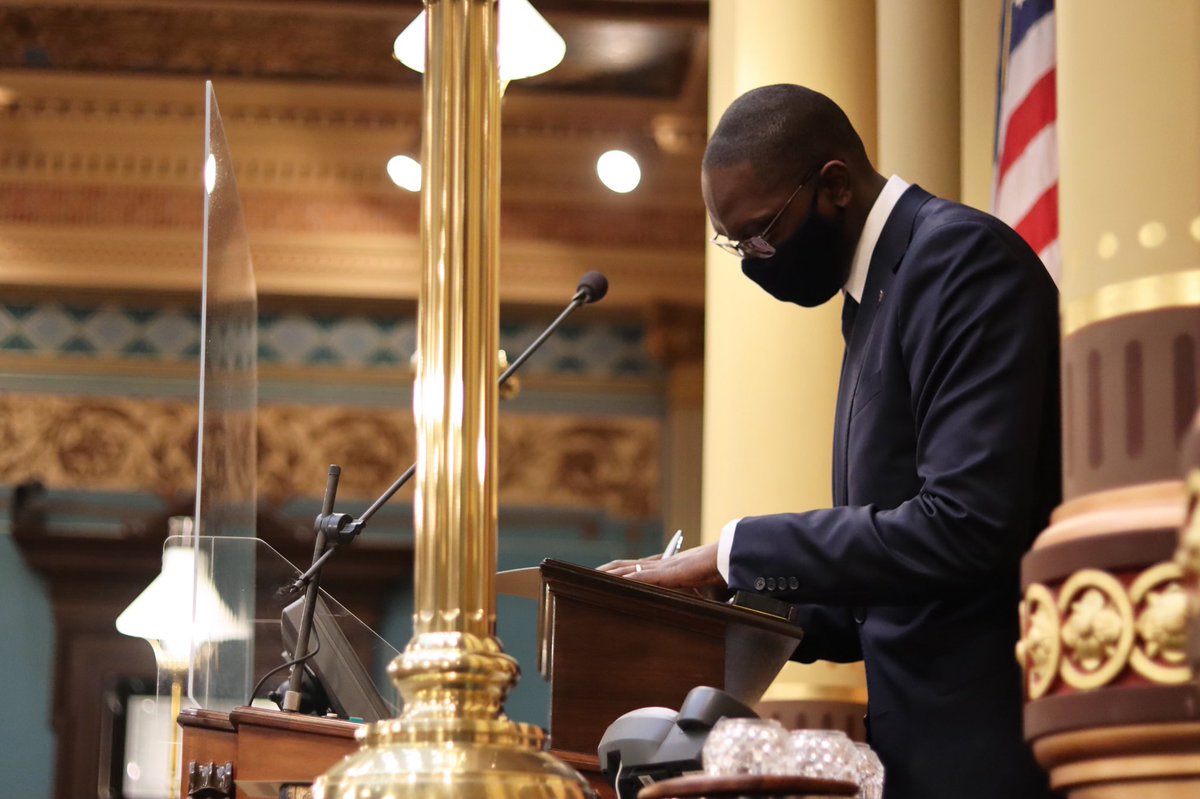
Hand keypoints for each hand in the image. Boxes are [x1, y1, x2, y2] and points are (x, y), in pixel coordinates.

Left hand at [598, 542, 725, 589]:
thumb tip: (684, 601)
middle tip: (587, 576)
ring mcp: (660, 568)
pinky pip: (644, 576)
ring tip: (593, 577)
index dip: (616, 569)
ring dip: (611, 574)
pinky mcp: (667, 573)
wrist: (722, 560)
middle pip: (624, 565)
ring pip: (629, 569)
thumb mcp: (692, 584)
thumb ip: (682, 591)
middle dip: (605, 571)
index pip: (632, 566)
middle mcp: (657, 565)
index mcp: (661, 567)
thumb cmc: (710, 571)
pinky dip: (629, 579)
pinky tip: (617, 582)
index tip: (601, 574)